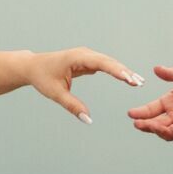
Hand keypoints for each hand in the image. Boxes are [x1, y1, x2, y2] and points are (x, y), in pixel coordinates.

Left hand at [27, 48, 142, 123]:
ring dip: (123, 71)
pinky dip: (116, 71)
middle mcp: (84, 54)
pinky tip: (127, 79)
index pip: (101, 63)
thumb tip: (88, 120)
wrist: (33, 67)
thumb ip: (73, 106)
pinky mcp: (87, 61)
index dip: (117, 71)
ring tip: (138, 82)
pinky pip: (104, 65)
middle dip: (125, 72)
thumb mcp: (56, 94)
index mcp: (77, 57)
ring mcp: (86, 56)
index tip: (130, 79)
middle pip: (109, 61)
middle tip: (140, 83)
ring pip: (109, 63)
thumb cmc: (42, 78)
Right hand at [127, 64, 172, 140]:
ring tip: (156, 126)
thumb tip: (156, 69)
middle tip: (139, 124)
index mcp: (170, 101)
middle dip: (147, 125)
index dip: (141, 112)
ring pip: (168, 133)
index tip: (131, 114)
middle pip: (156, 124)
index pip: (151, 109)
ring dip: (161, 132)